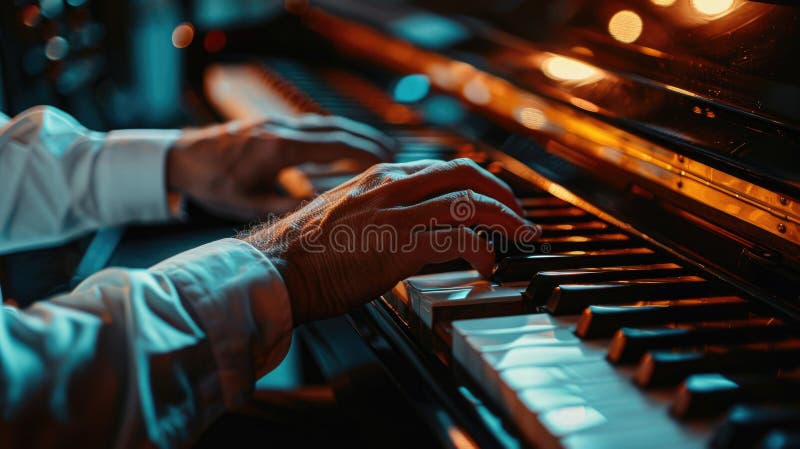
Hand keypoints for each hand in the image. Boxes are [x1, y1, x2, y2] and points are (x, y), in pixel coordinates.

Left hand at [167, 114, 393, 219]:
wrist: (180, 158)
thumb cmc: (211, 183)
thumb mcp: (248, 203)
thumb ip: (286, 206)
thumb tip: (321, 213)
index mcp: (279, 149)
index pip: (333, 146)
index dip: (364, 152)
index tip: (387, 160)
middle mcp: (281, 130)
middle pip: (335, 129)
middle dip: (367, 139)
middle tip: (393, 152)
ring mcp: (275, 123)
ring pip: (323, 123)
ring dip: (351, 134)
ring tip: (374, 147)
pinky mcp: (269, 124)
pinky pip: (308, 125)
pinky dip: (330, 133)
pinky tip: (339, 144)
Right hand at [242, 158, 538, 324]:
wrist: (276, 270)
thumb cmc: (306, 252)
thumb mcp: (349, 215)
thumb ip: (383, 212)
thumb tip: (417, 227)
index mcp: (380, 177)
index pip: (444, 167)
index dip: (478, 183)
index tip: (494, 201)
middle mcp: (391, 186)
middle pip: (465, 174)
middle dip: (501, 194)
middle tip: (518, 217)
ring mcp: (395, 214)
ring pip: (470, 203)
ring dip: (505, 220)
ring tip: (520, 239)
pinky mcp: (398, 245)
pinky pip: (458, 239)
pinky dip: (483, 251)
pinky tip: (488, 267)